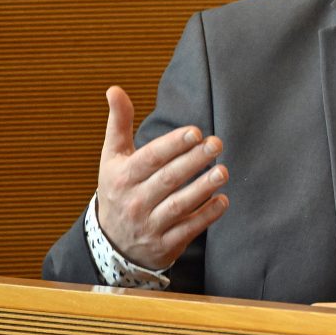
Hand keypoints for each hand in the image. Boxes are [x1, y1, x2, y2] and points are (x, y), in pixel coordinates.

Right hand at [95, 86, 228, 269]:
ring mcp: (149, 225)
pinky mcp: (165, 245)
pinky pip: (188, 230)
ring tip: (223, 171)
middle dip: (193, 161)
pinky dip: (206, 216)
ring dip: (203, 188)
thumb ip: (119, 123)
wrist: (112, 242)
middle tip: (216, 144)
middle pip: (167, 180)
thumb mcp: (113, 157)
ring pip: (179, 206)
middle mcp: (134, 202)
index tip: (196, 131)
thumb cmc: (119, 188)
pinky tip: (223, 200)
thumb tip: (114, 89)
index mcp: (122, 177)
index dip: (173, 145)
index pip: (150, 158)